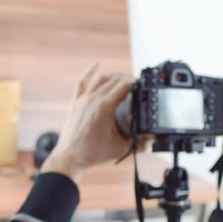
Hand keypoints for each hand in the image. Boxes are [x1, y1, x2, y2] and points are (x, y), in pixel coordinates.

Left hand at [41, 64, 133, 182]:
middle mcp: (92, 99)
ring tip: (124, 78)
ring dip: (114, 75)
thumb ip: (139, 143)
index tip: (143, 85)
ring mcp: (83, 99)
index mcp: (104, 107)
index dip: (135, 83)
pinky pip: (83, 82)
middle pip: (114, 80)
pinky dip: (90, 72)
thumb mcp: (121, 148)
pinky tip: (96, 64)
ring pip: (100, 78)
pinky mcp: (76, 103)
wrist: (70, 157)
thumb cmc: (93, 153)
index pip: (123, 86)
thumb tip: (152, 140)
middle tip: (137, 84)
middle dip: (127, 79)